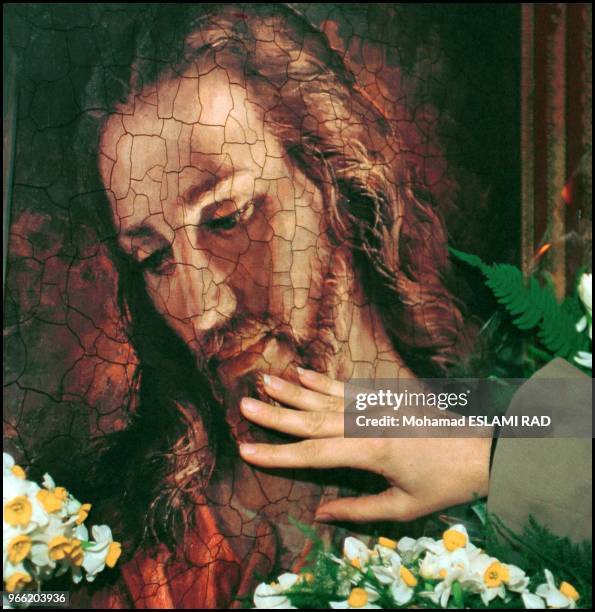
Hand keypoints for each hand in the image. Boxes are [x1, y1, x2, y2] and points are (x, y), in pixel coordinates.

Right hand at [239, 369, 490, 522]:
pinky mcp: (383, 396)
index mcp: (371, 451)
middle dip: (275, 414)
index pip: (314, 454)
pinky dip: (322, 380)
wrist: (482, 449)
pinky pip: (346, 387)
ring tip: (264, 380)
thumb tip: (318, 514)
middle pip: (312, 419)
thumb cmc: (444, 484)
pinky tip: (301, 373)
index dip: (278, 454)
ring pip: (325, 398)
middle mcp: (367, 422)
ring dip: (293, 390)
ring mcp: (375, 405)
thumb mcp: (403, 508)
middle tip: (243, 404)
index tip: (246, 449)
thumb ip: (358, 510)